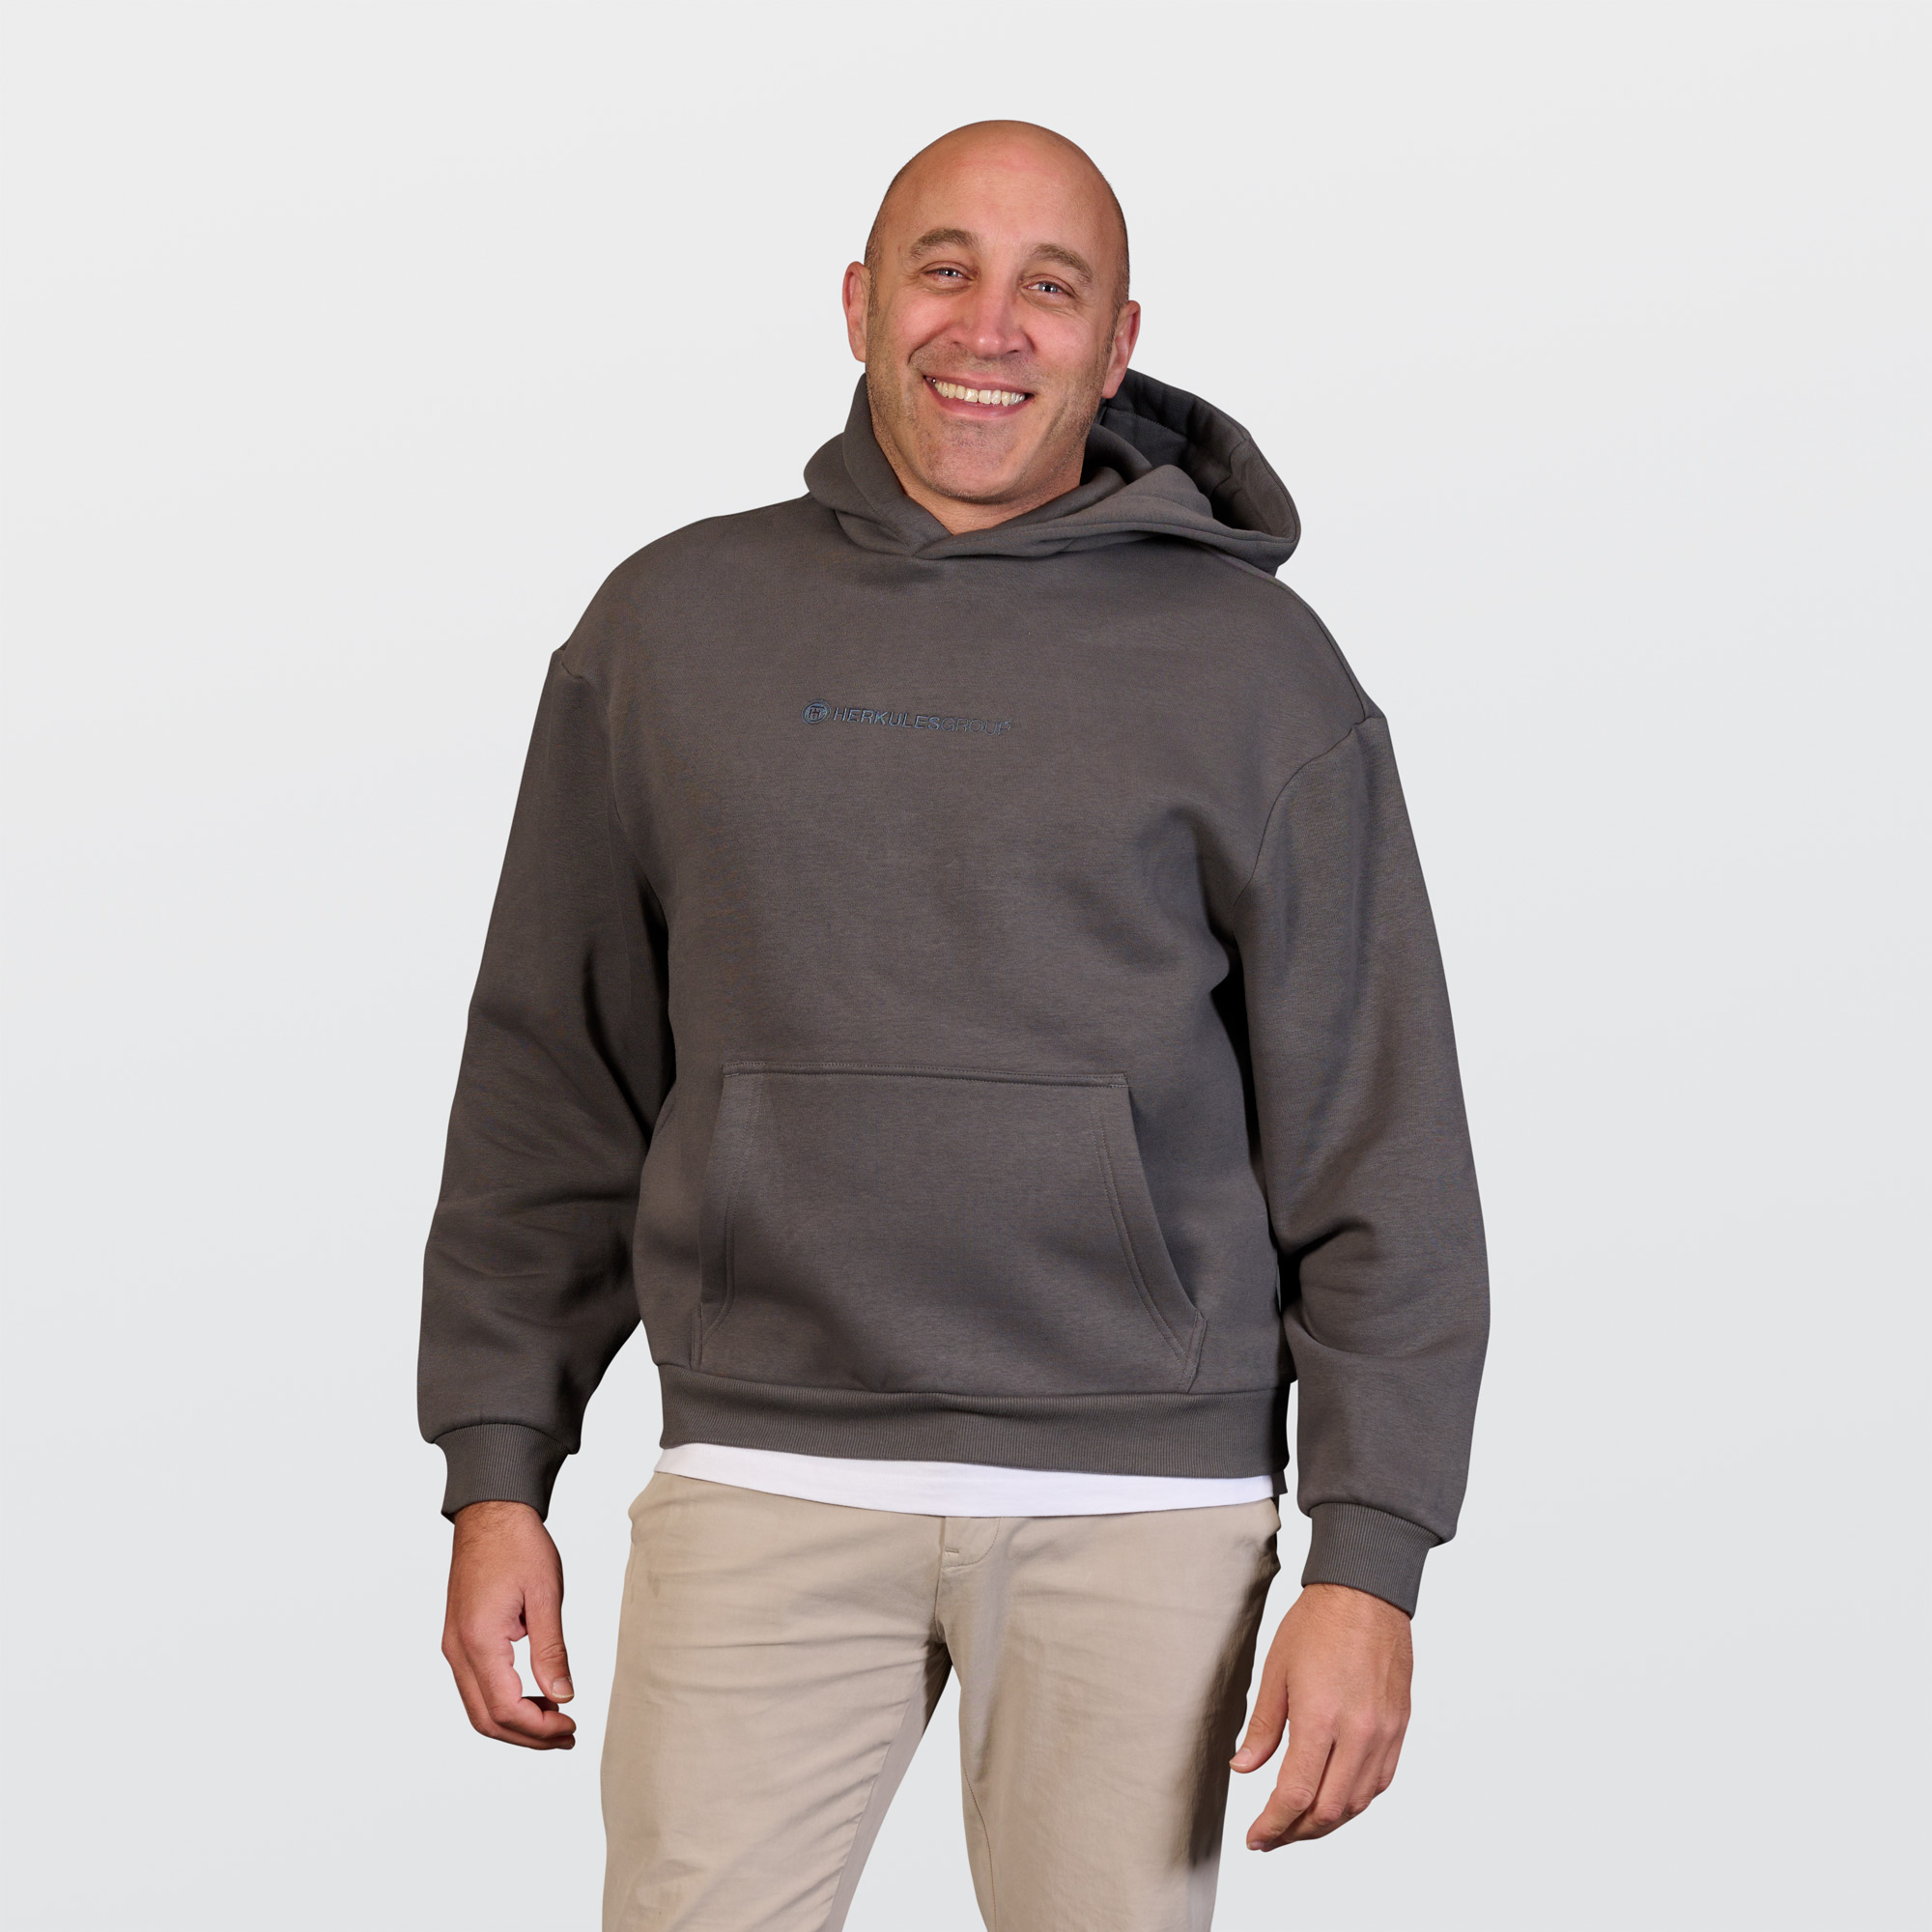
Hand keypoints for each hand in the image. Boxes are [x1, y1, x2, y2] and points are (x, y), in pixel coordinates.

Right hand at [441, 1500, 576, 1749]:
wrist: (490, 1512)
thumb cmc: (518, 1544)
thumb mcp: (545, 1595)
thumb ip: (551, 1650)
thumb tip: (563, 1695)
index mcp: (479, 1640)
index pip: (505, 1709)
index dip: (539, 1728)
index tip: (571, 1727)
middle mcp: (458, 1650)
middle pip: (486, 1719)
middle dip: (528, 1736)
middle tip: (567, 1736)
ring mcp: (454, 1646)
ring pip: (478, 1707)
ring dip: (516, 1722)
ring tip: (556, 1720)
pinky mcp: (460, 1639)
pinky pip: (476, 1686)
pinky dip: (504, 1702)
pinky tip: (535, 1697)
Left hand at [1231, 1582, 1411, 1847]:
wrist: (1366, 1592)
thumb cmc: (1317, 1623)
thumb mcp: (1275, 1671)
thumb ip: (1262, 1727)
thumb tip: (1243, 1768)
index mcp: (1321, 1718)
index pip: (1296, 1795)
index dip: (1273, 1825)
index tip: (1255, 1838)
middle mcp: (1358, 1733)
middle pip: (1329, 1811)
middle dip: (1296, 1832)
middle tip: (1272, 1836)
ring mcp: (1384, 1733)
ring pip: (1357, 1803)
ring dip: (1326, 1823)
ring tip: (1298, 1823)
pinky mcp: (1399, 1727)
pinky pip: (1379, 1782)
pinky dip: (1355, 1800)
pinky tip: (1334, 1799)